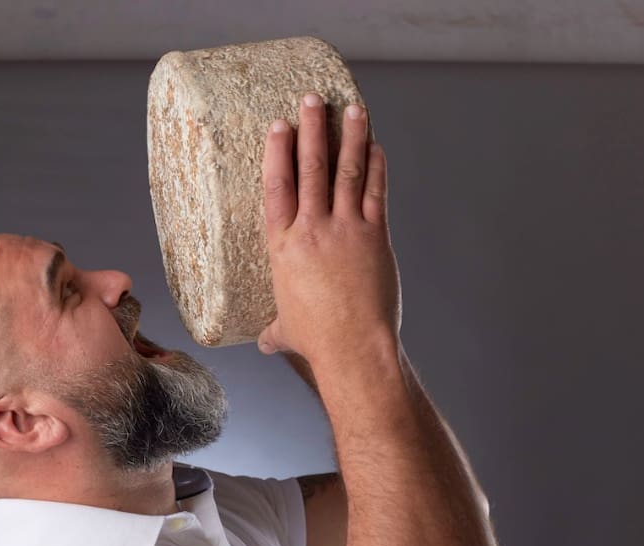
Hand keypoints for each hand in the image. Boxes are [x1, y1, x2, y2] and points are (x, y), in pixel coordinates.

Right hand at [256, 93, 401, 363]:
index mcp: (283, 248)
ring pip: (346, 172)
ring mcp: (345, 230)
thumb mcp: (286, 330)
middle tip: (312, 100)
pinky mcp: (375, 236)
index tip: (278, 126)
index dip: (277, 153)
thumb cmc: (316, 341)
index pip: (276, 188)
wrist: (353, 348)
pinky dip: (376, 165)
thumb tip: (267, 342)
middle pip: (310, 168)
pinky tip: (375, 145)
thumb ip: (276, 329)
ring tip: (350, 108)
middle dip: (312, 130)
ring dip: (349, 136)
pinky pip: (376, 192)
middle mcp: (312, 231)